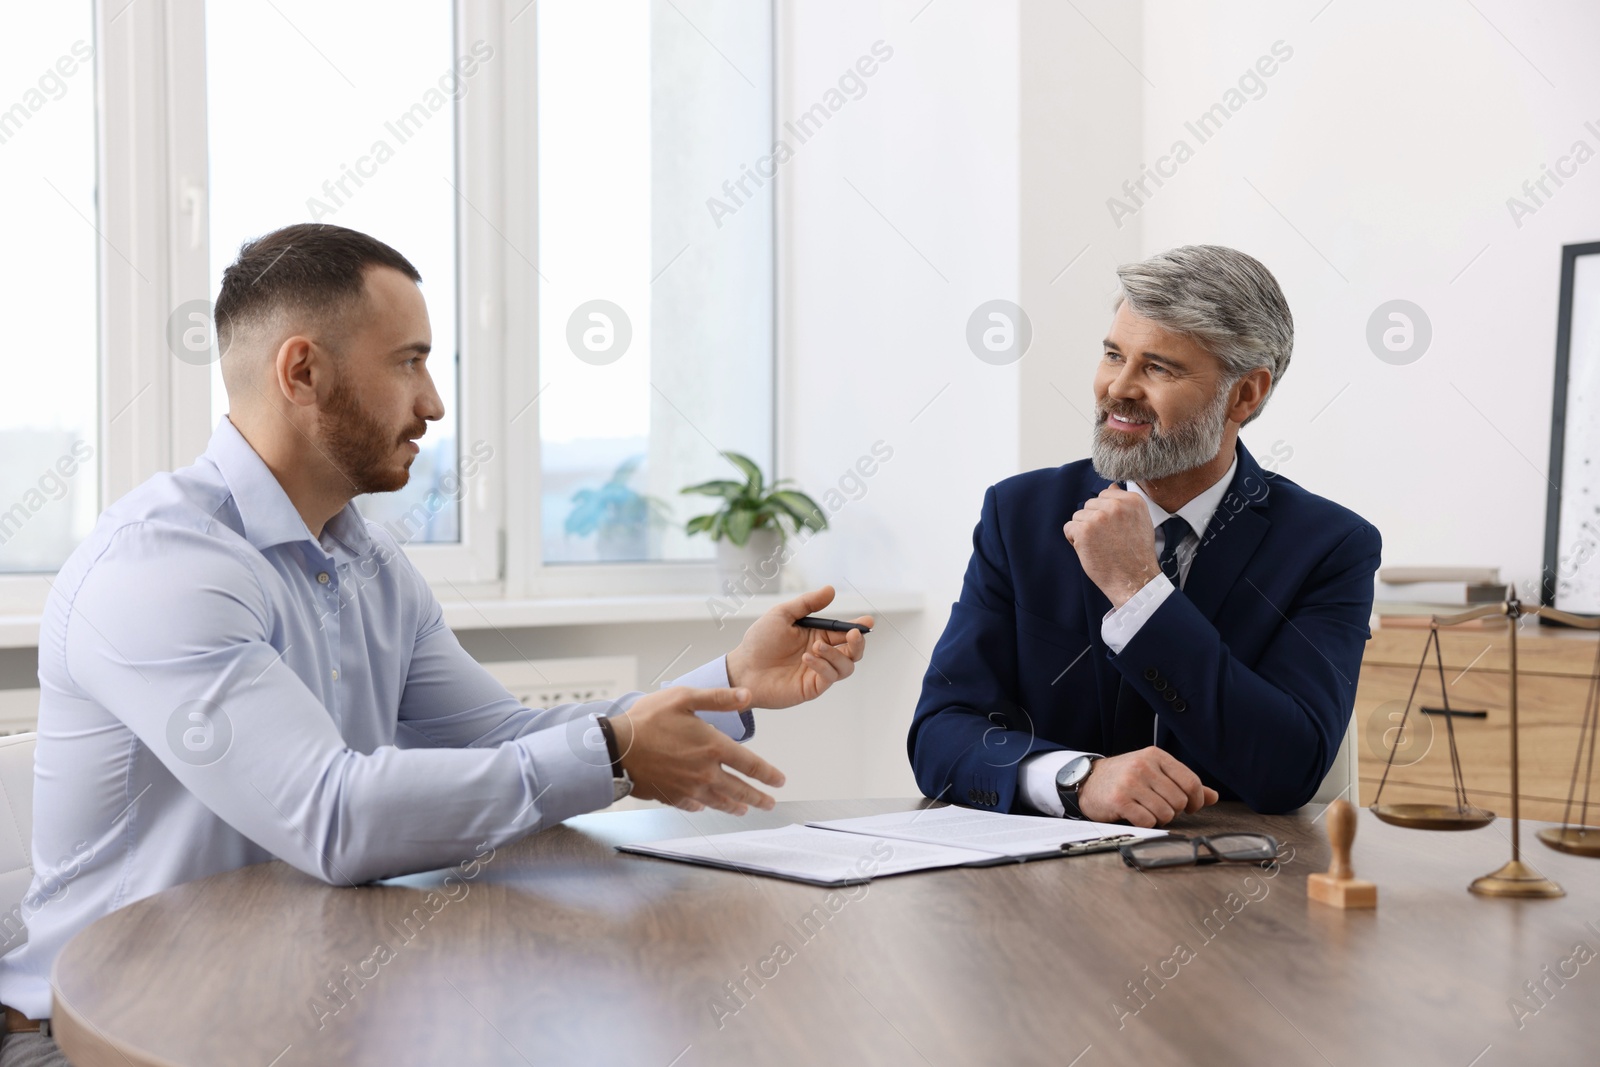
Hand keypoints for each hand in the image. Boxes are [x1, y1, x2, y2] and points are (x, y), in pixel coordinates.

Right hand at [611, 686, 785, 815]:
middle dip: (757, 798)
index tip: (780, 781)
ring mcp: (688, 788)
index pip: (750, 765)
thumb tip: (747, 695)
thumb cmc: (647, 719)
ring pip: (719, 801)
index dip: (768, 774)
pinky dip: (703, 806)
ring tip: (744, 809)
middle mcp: (704, 772)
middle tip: (769, 803)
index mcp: (712, 747)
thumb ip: (718, 698)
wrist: (614, 747)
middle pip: (739, 790)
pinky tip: (705, 805)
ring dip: (734, 806)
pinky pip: (693, 805)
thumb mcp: (684, 698)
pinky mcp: (671, 796)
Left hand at [724, 585, 872, 707]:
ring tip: (816, 646)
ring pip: (846, 666)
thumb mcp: (782, 614)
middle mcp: (822, 654)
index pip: (844, 631)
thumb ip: (807, 603)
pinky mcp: (812, 687)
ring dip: (836, 655)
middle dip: (857, 643)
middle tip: (853, 634)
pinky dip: (823, 666)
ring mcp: (818, 672)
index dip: (858, 626)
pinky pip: (829, 677)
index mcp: (817, 635)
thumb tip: (831, 590)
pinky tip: (808, 658)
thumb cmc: (759, 641)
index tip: (868, 621)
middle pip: (853, 651)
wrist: (743, 668)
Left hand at [1062, 485, 1160, 608]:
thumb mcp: (1140, 522)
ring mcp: (1099, 517)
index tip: (1113, 529)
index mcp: (1132, 500)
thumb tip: (1111, 487)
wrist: (1134, 579)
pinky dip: (1074, 540)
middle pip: (1089, 504)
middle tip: (1106, 540)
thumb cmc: (1136, 554)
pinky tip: (1090, 550)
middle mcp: (1115, 505)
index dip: (1104, 513)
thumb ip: (1125, 504)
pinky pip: (1068, 528)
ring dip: (1083, 531)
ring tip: (1099, 546)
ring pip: (1078, 516)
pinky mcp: (1084, 530)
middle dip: (1093, 521)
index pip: (1105, 495)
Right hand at [1077, 747, 1218, 827]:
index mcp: (1156, 755)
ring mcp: (1131, 782)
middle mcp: (1144, 765)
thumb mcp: (1154, 772)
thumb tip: (1213, 796)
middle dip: (1174, 810)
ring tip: (1147, 811)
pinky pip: (1148, 821)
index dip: (1196, 800)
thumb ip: (1183, 783)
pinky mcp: (1119, 800)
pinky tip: (1136, 816)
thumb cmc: (1125, 778)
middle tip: (1160, 808)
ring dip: (1160, 818)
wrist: (1088, 781)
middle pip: (1179, 800)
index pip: (1191, 782)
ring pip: (1166, 813)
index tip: (1189, 807)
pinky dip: (1146, 824)